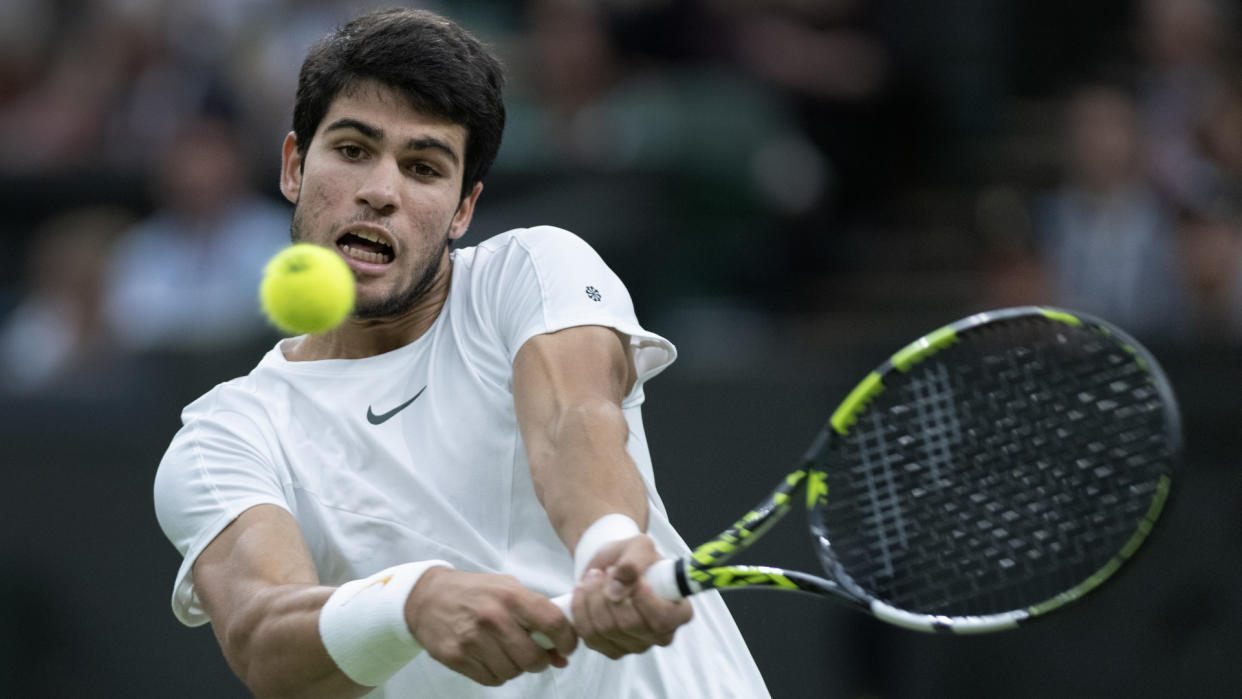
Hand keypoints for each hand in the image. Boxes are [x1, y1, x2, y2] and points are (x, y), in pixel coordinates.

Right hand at [405, 567, 576, 685]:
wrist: (427, 597)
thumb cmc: (475, 591)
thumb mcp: (508, 589)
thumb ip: (537, 616)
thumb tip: (561, 655)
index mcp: (511, 596)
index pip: (553, 623)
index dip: (568, 640)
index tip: (567, 646)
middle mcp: (493, 617)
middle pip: (534, 658)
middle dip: (541, 661)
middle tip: (536, 654)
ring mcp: (473, 639)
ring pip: (513, 672)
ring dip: (517, 667)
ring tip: (508, 652)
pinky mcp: (457, 657)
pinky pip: (492, 679)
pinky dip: (497, 673)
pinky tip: (491, 657)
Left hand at [570, 535, 692, 658]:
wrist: (611, 566)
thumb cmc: (632, 558)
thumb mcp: (639, 547)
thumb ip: (633, 562)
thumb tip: (616, 587)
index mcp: (677, 612)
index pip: (663, 618)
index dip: (645, 601)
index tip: (636, 580)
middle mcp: (660, 634)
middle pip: (629, 624)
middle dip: (609, 593)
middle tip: (606, 571)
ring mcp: (635, 645)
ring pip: (605, 629)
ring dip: (593, 598)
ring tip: (594, 577)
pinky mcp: (611, 648)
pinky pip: (589, 635)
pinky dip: (580, 609)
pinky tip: (583, 591)